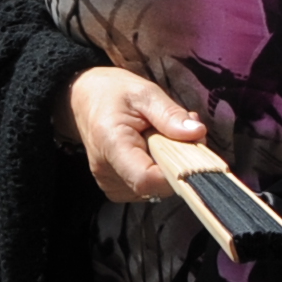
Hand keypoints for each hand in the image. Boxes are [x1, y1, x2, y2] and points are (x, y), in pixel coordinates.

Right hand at [67, 66, 206, 202]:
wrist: (84, 99)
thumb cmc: (113, 92)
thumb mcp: (145, 93)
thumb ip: (170, 114)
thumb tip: (197, 133)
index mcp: (112, 145)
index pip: (147, 180)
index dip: (176, 171)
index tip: (192, 147)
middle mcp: (107, 172)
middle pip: (156, 186)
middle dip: (179, 162)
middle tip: (180, 130)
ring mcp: (109, 183)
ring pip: (156, 188)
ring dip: (170, 164)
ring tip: (162, 135)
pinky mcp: (116, 186)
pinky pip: (148, 187)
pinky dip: (159, 169)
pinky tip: (155, 148)